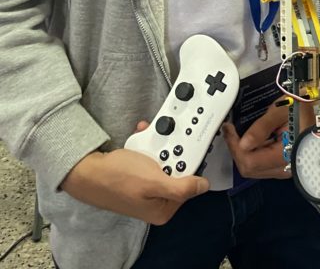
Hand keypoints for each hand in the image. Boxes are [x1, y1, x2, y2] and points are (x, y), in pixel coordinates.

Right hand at [60, 148, 207, 224]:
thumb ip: (181, 187)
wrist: (87, 171)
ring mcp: (147, 189)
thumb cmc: (118, 177)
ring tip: (149, 136)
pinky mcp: (138, 177)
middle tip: (161, 140)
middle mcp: (156, 201)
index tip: (186, 145)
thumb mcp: (154, 182)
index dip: (190, 163)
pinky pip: (151, 157)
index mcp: (163, 210)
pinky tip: (142, 137)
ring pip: (164, 159)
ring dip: (158, 144)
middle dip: (170, 150)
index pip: (190, 184)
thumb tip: (204, 187)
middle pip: (177, 170)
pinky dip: (148, 146)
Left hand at [222, 100, 294, 179]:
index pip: (249, 162)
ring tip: (241, 133)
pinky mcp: (285, 164)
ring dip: (245, 152)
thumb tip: (243, 143)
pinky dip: (255, 153)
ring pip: (255, 169)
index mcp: (285, 155)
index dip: (234, 146)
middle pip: (250, 169)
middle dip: (237, 150)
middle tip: (232, 131)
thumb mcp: (282, 110)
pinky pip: (263, 164)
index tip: (229, 129)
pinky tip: (255, 138)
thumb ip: (261, 128)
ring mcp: (286, 168)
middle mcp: (285, 167)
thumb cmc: (306, 108)